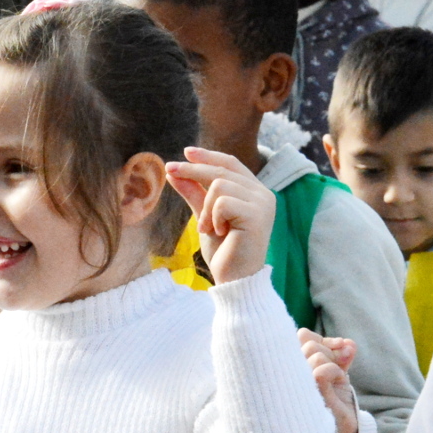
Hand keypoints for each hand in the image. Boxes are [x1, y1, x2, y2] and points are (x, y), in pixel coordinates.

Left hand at [165, 148, 274, 285]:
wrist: (235, 281)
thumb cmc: (224, 252)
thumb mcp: (204, 216)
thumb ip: (194, 193)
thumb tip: (174, 171)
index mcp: (255, 192)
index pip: (231, 164)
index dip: (208, 156)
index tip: (185, 152)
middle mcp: (263, 194)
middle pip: (222, 170)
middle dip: (192, 171)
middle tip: (170, 172)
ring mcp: (262, 204)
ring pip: (220, 184)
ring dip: (206, 207)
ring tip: (208, 228)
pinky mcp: (257, 215)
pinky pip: (222, 201)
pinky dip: (213, 216)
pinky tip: (219, 233)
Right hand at [299, 330, 359, 432]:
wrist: (344, 430)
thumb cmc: (335, 401)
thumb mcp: (338, 372)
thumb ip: (341, 354)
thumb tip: (348, 344)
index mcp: (291, 365)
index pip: (302, 336)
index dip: (322, 339)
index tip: (338, 348)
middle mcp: (287, 374)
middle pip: (307, 342)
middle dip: (329, 350)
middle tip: (338, 369)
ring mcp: (294, 384)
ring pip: (314, 354)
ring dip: (333, 363)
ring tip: (336, 380)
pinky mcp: (306, 395)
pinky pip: (322, 370)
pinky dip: (335, 372)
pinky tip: (336, 384)